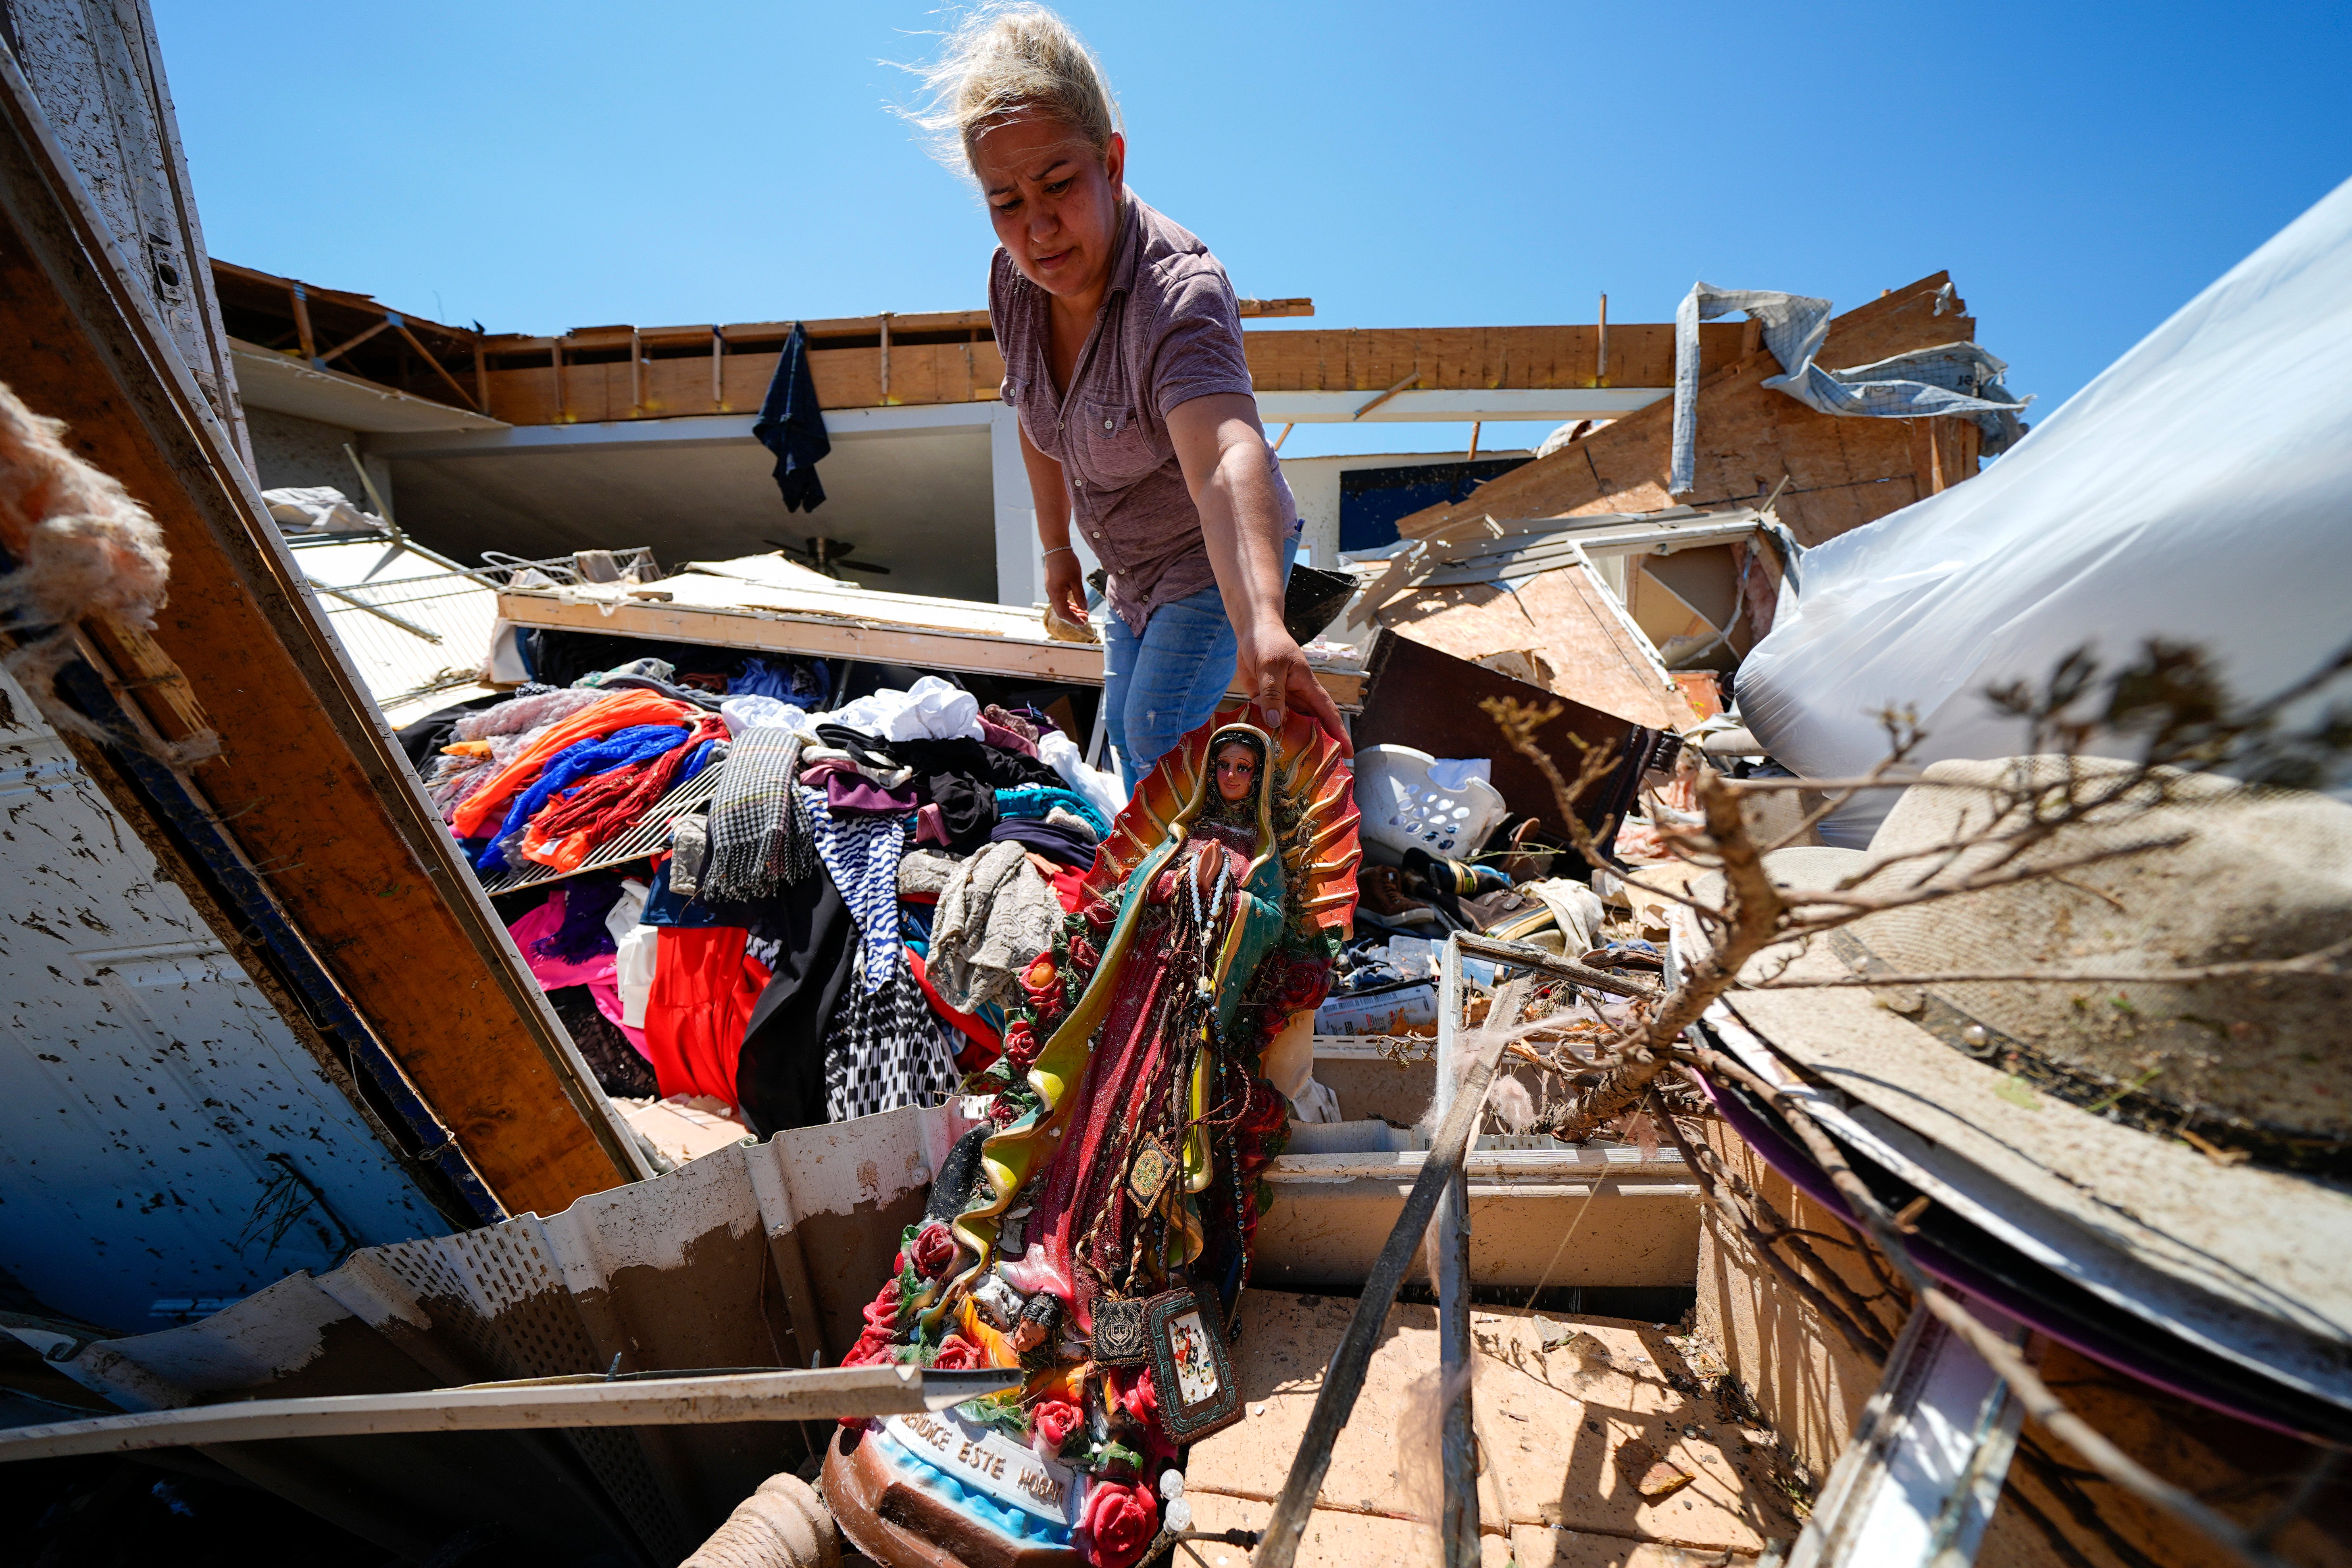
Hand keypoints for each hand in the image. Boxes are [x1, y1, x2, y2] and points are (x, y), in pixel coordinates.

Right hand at [1041, 547, 1088, 627]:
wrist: (1056, 548)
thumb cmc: (1067, 562)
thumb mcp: (1076, 580)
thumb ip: (1080, 595)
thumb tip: (1084, 608)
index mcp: (1056, 593)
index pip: (1064, 613)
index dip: (1074, 620)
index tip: (1084, 622)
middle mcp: (1051, 593)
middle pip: (1061, 611)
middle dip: (1073, 617)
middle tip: (1086, 618)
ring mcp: (1050, 589)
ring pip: (1060, 605)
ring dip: (1071, 610)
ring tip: (1083, 611)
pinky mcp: (1052, 585)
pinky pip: (1059, 599)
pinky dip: (1067, 603)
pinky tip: (1075, 603)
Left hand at [1237, 624, 1351, 754]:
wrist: (1252, 630)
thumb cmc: (1268, 642)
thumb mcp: (1270, 666)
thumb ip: (1273, 693)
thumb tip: (1276, 722)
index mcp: (1306, 685)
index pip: (1327, 712)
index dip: (1338, 732)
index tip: (1348, 752)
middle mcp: (1297, 694)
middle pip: (1311, 723)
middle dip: (1318, 743)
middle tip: (1320, 768)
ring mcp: (1281, 697)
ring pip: (1290, 723)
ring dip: (1290, 740)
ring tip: (1291, 764)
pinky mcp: (1265, 699)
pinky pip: (1269, 718)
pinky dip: (1267, 730)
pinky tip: (1263, 744)